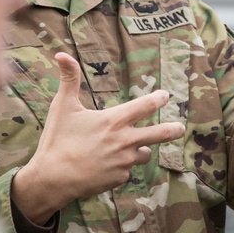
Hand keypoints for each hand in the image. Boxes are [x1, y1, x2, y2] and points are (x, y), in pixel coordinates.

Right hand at [11, 53, 184, 223]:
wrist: (52, 179)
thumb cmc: (57, 140)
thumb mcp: (62, 106)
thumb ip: (69, 79)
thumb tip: (62, 53)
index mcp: (115, 120)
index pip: (146, 105)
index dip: (158, 98)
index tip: (165, 95)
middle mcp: (125, 141)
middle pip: (160, 134)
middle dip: (174, 129)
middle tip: (181, 128)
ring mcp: (125, 161)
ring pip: (143, 153)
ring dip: (138, 150)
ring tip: (120, 149)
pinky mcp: (120, 178)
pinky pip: (127, 170)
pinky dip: (120, 167)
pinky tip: (102, 166)